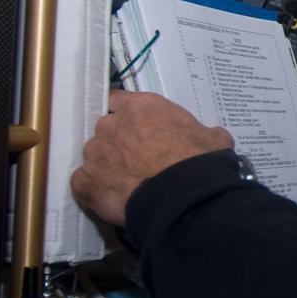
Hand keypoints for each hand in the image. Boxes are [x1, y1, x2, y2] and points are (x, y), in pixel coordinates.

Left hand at [70, 90, 233, 225]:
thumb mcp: (213, 138)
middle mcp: (110, 125)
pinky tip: (111, 196)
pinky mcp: (85, 182)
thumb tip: (212, 137)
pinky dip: (94, 189)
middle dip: (117, 142)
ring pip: (94, 156)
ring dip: (106, 165)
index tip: (137, 127)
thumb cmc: (199, 160)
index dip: (127, 115)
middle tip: (138, 159)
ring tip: (126, 182)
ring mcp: (94, 154)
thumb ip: (203, 132)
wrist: (181, 194)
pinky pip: (83, 183)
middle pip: (105, 129)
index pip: (119, 101)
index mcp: (140, 107)